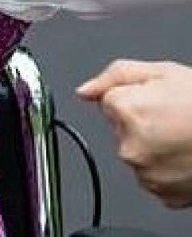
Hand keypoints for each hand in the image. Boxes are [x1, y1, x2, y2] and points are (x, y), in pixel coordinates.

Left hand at [78, 59, 191, 208]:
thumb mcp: (160, 72)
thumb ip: (114, 75)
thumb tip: (85, 90)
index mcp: (125, 110)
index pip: (108, 100)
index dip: (133, 95)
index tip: (156, 98)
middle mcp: (129, 146)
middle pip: (120, 127)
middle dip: (139, 120)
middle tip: (172, 117)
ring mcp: (146, 173)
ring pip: (136, 151)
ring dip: (151, 145)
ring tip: (182, 136)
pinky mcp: (163, 194)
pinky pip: (152, 175)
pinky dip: (164, 167)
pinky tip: (184, 155)